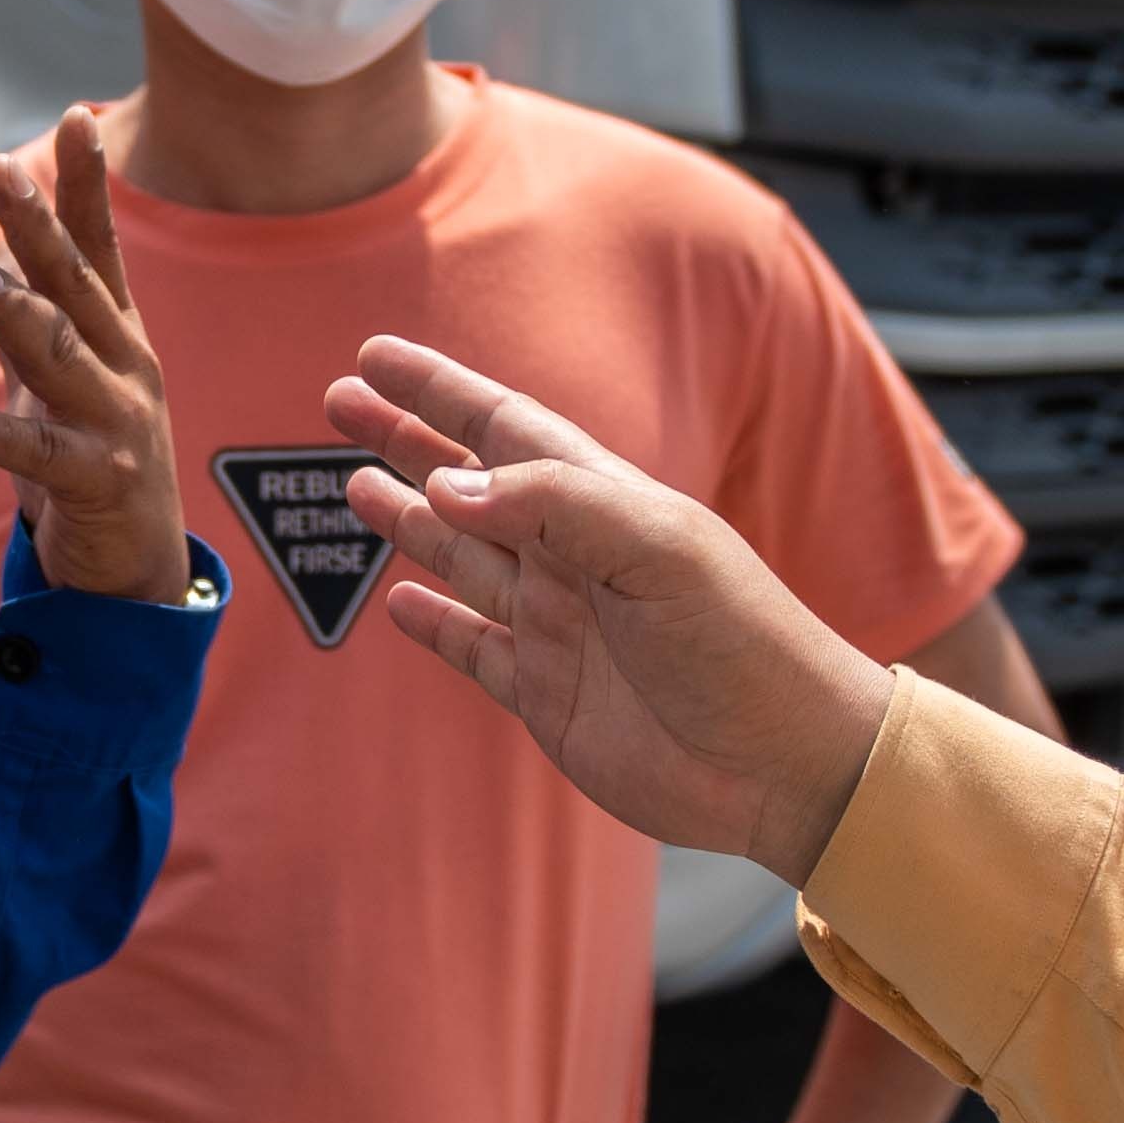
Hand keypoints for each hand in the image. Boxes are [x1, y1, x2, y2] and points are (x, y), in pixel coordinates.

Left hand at [0, 109, 187, 604]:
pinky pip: (34, 452)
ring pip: (58, 354)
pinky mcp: (96, 482)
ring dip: (10, 309)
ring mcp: (117, 423)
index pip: (100, 246)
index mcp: (119, 335)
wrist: (137, 573)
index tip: (78, 116)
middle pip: (77, 285)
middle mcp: (127, 367)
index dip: (87, 185)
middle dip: (39, 224)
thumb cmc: (93, 459)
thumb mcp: (64, 378)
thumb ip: (34, 315)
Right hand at [324, 337, 897, 878]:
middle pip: (468, 482)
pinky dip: (432, 624)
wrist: (784, 764)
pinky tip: (397, 601)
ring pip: (461, 557)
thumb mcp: (659, 549)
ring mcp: (557, 626)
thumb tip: (445, 482)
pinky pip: (474, 647)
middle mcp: (572, 557)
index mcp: (603, 503)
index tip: (375, 358)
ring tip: (354, 486)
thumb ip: (554, 506)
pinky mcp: (546, 695)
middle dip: (405, 440)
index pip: (504, 427)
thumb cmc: (744, 643)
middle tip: (339, 403)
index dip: (440, 391)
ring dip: (408, 519)